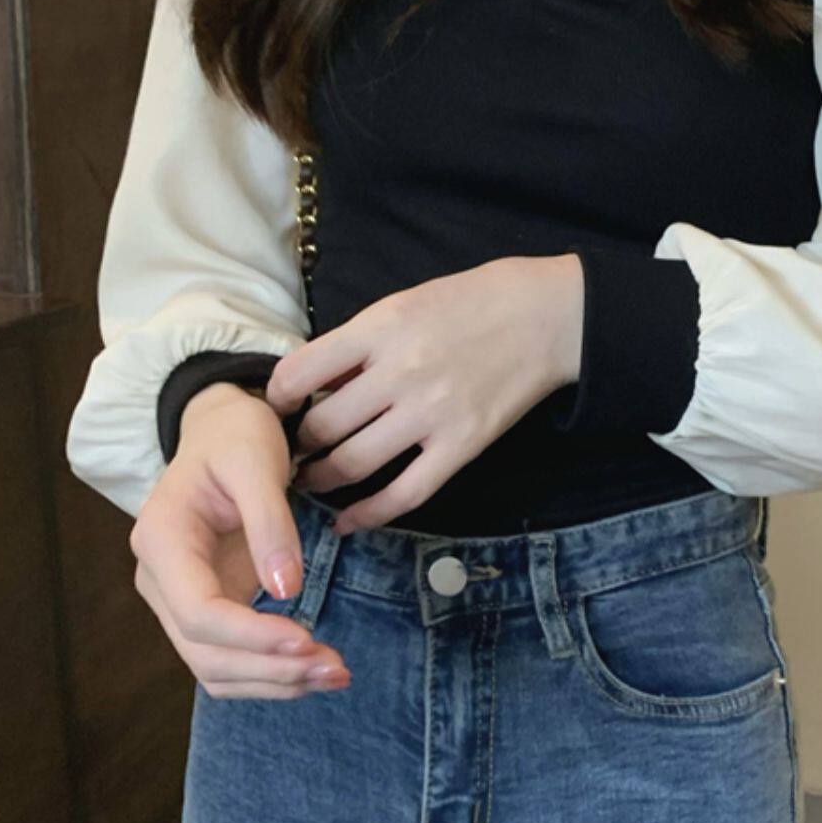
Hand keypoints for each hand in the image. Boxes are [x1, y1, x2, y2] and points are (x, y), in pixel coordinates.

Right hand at [128, 382, 350, 698]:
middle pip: (203, 652)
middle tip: (336, 668)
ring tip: (335, 674)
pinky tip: (313, 670)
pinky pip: (230, 659)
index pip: (198, 611)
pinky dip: (269, 673)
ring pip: (214, 668)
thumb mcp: (255, 461)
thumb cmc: (235, 437)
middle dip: (270, 669)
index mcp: (161, 539)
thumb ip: (270, 523)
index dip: (251, 636)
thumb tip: (286, 590)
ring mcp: (179, 598)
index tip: (307, 640)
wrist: (221, 431)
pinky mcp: (207, 608)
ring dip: (273, 682)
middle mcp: (159, 578)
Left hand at [265, 254, 584, 532]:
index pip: (300, 372)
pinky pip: (405, 493)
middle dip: (296, 445)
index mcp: (380, 329)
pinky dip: (368, 514)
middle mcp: (400, 373)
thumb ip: (358, 344)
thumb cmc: (471, 302)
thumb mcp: (403, 304)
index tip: (278, 408)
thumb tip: (312, 384)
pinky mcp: (462, 446)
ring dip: (321, 479)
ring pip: (353, 463)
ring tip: (310, 482)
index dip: (277, 398)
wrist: (544, 316)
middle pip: (322, 426)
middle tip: (290, 452)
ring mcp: (432, 413)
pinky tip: (348, 520)